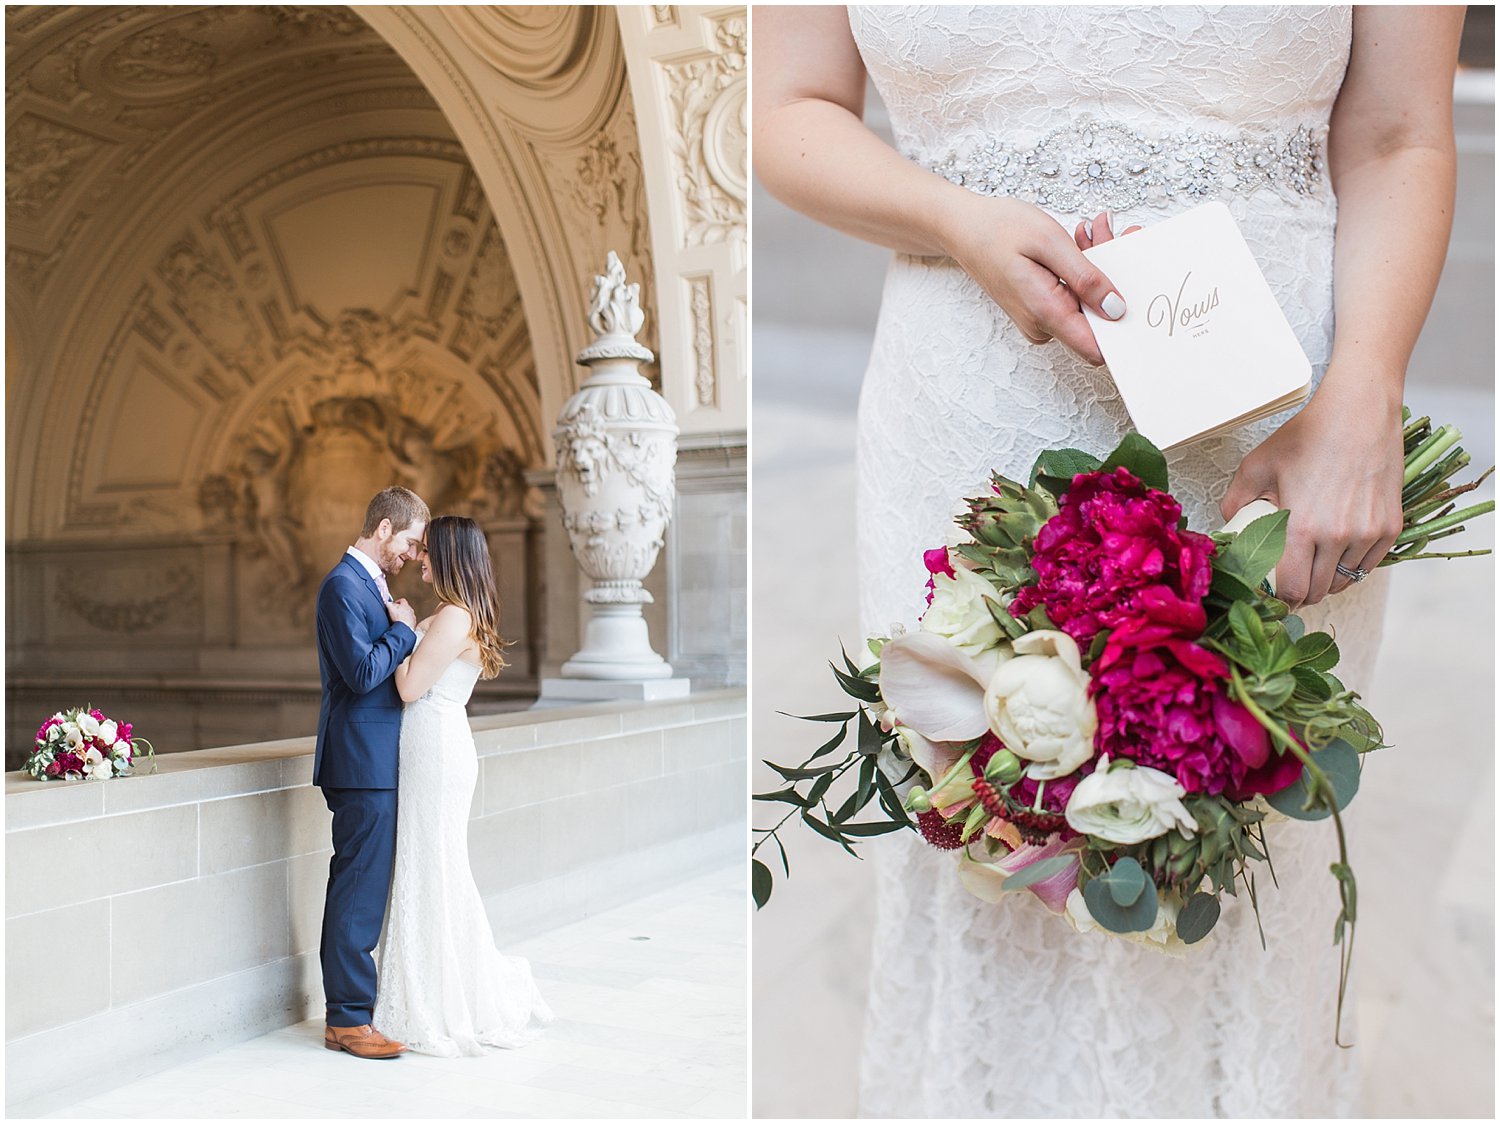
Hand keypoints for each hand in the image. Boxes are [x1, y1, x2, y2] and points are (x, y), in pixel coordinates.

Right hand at [386, 597, 416, 628]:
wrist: (404, 628)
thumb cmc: (398, 618)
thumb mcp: (391, 610)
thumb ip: (388, 604)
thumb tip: (387, 602)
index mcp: (405, 605)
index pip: (402, 600)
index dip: (398, 601)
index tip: (395, 604)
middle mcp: (410, 610)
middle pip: (406, 607)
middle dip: (401, 608)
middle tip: (396, 611)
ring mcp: (413, 616)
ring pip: (409, 613)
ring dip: (405, 615)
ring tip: (399, 618)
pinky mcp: (414, 622)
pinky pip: (411, 620)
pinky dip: (407, 620)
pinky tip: (403, 623)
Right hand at [937, 201, 1140, 365]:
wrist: (961, 228)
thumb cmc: (998, 229)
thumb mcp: (1049, 243)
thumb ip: (1086, 279)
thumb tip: (1116, 309)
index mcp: (1045, 313)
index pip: (1096, 349)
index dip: (1124, 327)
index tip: (1138, 287)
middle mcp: (1042, 326)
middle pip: (1097, 319)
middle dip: (1113, 276)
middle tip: (1113, 232)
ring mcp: (1040, 320)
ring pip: (1087, 304)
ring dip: (1098, 267)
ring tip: (1093, 230)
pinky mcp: (1040, 310)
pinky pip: (1074, 297)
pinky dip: (1082, 270)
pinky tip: (1079, 243)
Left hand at [1220, 382, 1404, 607]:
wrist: (1358, 412)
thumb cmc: (1308, 436)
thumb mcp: (1257, 466)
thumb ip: (1235, 502)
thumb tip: (1228, 526)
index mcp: (1302, 527)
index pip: (1292, 589)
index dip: (1281, 600)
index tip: (1273, 596)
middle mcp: (1338, 536)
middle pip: (1318, 591)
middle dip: (1300, 594)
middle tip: (1289, 584)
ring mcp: (1368, 533)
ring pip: (1344, 580)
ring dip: (1326, 581)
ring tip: (1311, 568)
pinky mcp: (1390, 526)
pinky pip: (1368, 564)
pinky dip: (1351, 566)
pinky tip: (1336, 554)